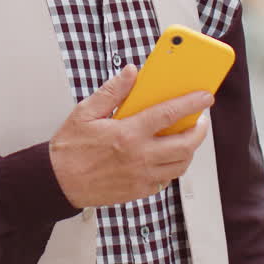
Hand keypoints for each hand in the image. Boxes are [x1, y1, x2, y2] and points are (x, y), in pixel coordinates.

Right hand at [49, 64, 212, 208]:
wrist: (58, 182)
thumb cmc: (70, 149)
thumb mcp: (86, 112)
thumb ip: (112, 91)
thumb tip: (131, 73)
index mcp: (127, 133)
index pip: (169, 114)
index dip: (191, 103)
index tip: (205, 96)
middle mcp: (139, 156)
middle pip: (184, 144)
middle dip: (199, 131)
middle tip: (201, 121)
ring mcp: (141, 176)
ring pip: (180, 165)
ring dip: (189, 150)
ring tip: (186, 138)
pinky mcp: (139, 191)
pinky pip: (166, 180)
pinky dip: (172, 167)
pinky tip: (166, 157)